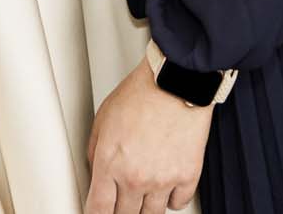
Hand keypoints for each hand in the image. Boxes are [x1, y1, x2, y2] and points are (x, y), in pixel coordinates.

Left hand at [84, 59, 211, 213]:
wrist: (175, 82)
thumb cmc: (140, 94)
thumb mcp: (102, 119)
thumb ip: (96, 151)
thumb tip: (96, 172)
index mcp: (110, 163)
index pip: (98, 209)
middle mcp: (136, 177)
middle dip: (120, 211)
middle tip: (120, 200)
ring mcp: (163, 180)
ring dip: (145, 207)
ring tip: (142, 192)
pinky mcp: (187, 176)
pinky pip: (178, 204)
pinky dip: (171, 199)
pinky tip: (165, 186)